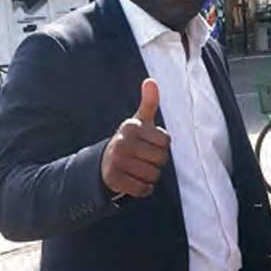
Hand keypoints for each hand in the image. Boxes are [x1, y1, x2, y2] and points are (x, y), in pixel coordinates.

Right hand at [101, 79, 170, 197]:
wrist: (105, 164)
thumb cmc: (131, 141)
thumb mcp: (139, 122)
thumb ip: (149, 102)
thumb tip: (151, 81)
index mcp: (131, 127)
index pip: (166, 141)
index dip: (161, 146)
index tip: (149, 144)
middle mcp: (122, 142)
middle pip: (161, 159)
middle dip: (157, 162)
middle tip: (143, 159)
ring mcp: (116, 161)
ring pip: (153, 175)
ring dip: (150, 177)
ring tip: (138, 169)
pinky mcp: (114, 180)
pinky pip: (143, 189)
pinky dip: (144, 189)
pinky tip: (135, 181)